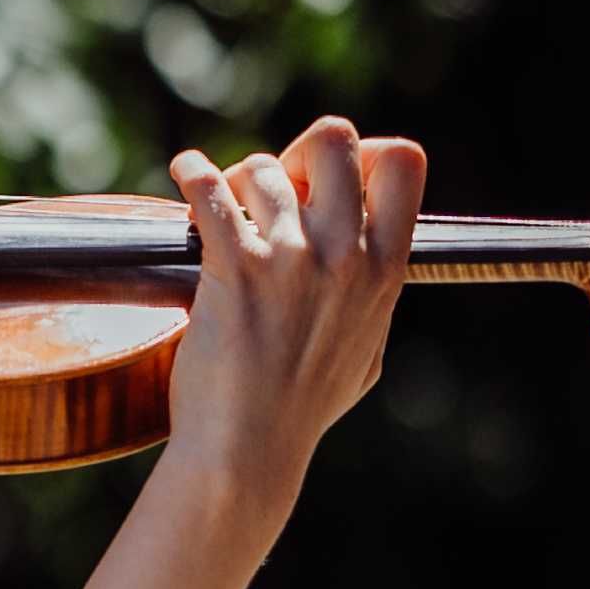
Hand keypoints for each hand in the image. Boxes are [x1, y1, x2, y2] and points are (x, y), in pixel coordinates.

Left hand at [164, 115, 427, 510]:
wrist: (248, 449)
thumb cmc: (302, 406)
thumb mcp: (368, 349)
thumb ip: (371, 294)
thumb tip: (372, 258)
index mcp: (385, 269)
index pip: (403, 162)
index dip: (364, 151)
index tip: (329, 175)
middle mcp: (346, 254)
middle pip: (332, 140)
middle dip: (295, 152)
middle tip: (270, 188)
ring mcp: (292, 259)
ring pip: (262, 168)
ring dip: (236, 181)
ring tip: (221, 210)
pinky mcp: (235, 269)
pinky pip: (211, 191)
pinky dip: (192, 173)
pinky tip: (186, 173)